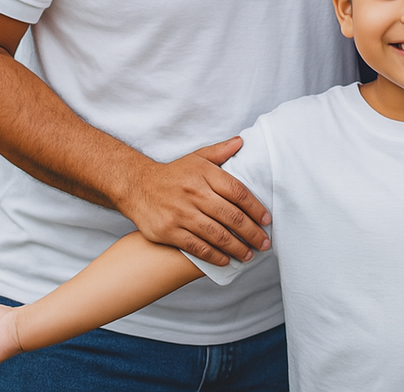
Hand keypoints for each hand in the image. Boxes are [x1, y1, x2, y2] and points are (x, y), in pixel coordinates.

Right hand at [119, 137, 270, 265]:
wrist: (136, 186)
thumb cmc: (173, 174)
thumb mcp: (196, 157)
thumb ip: (220, 151)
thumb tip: (242, 142)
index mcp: (204, 174)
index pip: (237, 192)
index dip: (255, 208)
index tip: (267, 220)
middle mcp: (194, 193)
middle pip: (231, 215)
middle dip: (251, 232)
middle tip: (264, 243)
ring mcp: (181, 213)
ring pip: (216, 234)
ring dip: (237, 247)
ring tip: (249, 254)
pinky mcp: (169, 231)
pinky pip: (197, 247)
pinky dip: (214, 256)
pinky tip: (226, 261)